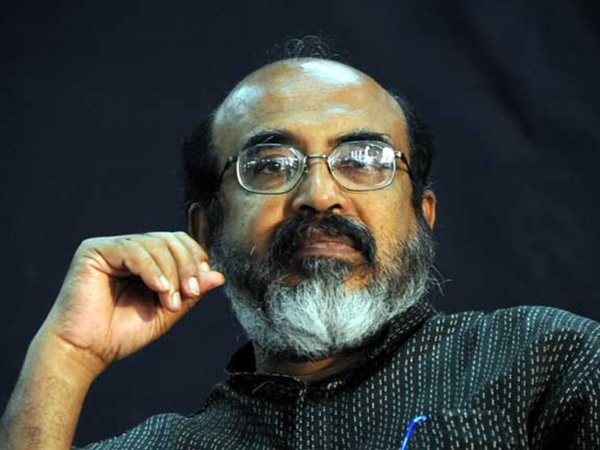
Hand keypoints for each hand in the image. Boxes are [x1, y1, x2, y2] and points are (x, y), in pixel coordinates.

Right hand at [40, 232, 224, 376]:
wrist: (86, 351)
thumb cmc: (122, 333)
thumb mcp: (167, 312)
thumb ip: (191, 293)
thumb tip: (219, 275)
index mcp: (147, 260)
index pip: (178, 242)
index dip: (195, 258)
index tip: (201, 285)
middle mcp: (129, 248)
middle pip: (170, 239)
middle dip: (186, 265)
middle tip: (190, 292)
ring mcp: (112, 247)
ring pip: (155, 244)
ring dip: (170, 273)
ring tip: (171, 302)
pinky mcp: (94, 250)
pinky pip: (134, 250)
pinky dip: (152, 269)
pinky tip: (159, 289)